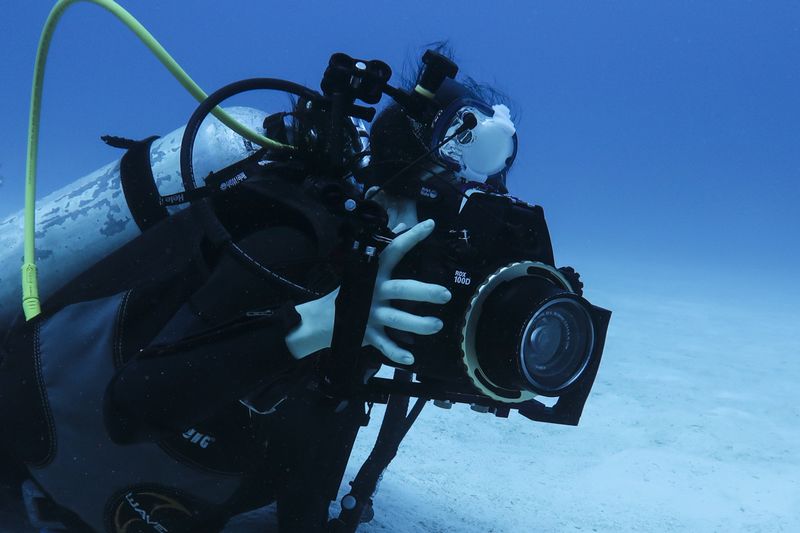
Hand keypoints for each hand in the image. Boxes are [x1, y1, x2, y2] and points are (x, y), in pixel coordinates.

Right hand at [285, 219, 449, 361]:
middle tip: (445, 294)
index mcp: (374, 272)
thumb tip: (401, 224)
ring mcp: (370, 313)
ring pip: (398, 319)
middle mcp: (374, 291)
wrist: (319, 320)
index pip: (394, 250)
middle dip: (424, 292)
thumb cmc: (348, 291)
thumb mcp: (363, 268)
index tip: (431, 224)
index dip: (412, 237)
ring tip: (437, 325)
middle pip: (402, 289)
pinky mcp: (366, 334)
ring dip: (419, 324)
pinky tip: (411, 359)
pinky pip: (384, 345)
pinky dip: (396, 353)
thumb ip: (385, 248)